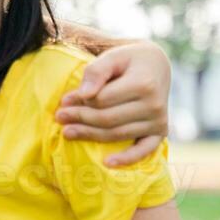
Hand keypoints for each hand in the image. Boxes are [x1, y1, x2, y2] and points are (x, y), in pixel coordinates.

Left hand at [56, 41, 171, 166]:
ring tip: (67, 132)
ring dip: (90, 135)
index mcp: (144, 84)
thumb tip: (84, 94)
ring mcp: (159, 121)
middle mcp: (155, 106)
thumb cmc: (129, 60)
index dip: (80, 101)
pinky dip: (127, 159)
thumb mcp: (112, 56)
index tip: (64, 101)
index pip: (103, 100)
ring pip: (117, 134)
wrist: (156, 66)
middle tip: (59, 117)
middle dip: (80, 119)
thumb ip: (96, 72)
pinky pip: (144, 150)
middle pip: (108, 119)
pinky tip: (107, 163)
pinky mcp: (160, 132)